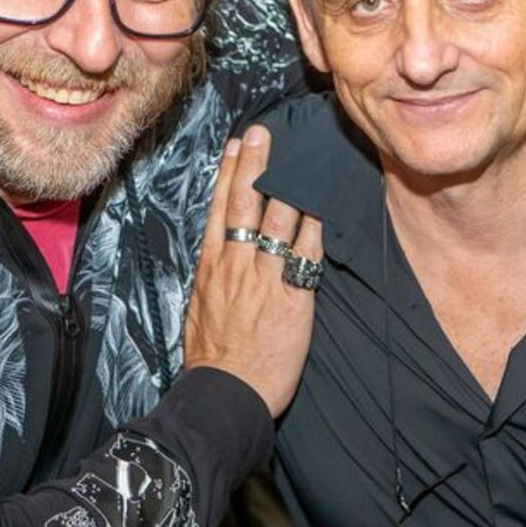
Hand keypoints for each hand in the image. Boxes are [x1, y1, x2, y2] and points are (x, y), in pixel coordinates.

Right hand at [184, 125, 322, 417]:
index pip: (219, 208)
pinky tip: (325, 207)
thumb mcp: (200, 310)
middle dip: (255, 164)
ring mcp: (264, 278)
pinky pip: (307, 253)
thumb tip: (221, 257)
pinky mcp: (292, 297)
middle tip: (264, 132)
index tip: (236, 147)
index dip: (229, 174)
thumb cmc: (211, 358)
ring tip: (303, 158)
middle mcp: (236, 265)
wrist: (225, 393)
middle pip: (246, 203)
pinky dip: (316, 228)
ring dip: (291, 186)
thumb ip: (214, 279)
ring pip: (279, 220)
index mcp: (210, 267)